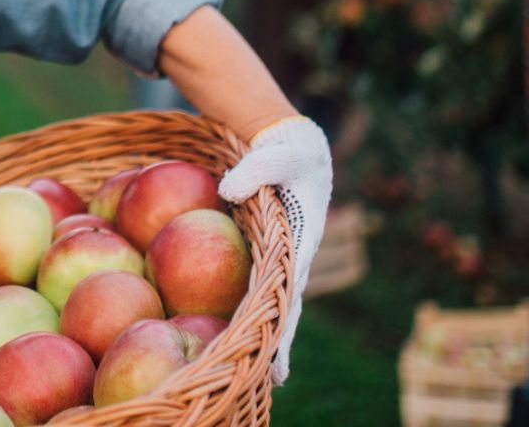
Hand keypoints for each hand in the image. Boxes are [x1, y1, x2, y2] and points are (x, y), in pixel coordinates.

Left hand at [219, 115, 331, 384]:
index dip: (286, 320)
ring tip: (258, 371)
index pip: (291, 288)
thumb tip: (228, 192)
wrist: (295, 148)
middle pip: (285, 306)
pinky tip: (230, 327)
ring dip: (265, 332)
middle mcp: (294, 257)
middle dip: (279, 341)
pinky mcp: (266, 254)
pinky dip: (248, 307)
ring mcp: (281, 259)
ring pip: (272, 301)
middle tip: (274, 379)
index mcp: (301, 240)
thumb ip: (254, 170)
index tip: (278, 349)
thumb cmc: (287, 154)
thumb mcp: (276, 156)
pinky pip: (255, 284)